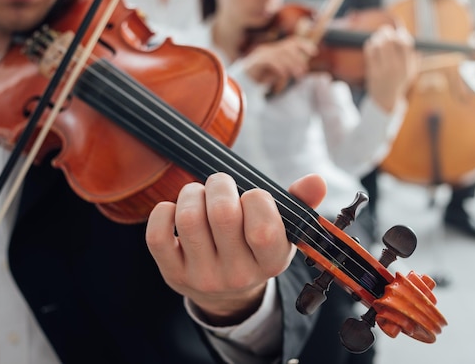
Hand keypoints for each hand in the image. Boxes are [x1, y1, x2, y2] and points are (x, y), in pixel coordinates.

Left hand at [146, 172, 326, 325]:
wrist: (226, 294)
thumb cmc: (256, 248)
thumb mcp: (284, 231)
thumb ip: (300, 203)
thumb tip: (317, 180)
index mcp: (271, 262)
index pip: (263, 228)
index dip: (256, 198)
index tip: (253, 196)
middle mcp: (237, 274)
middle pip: (222, 214)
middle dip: (221, 184)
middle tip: (222, 185)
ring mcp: (202, 276)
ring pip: (189, 219)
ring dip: (192, 193)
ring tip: (200, 194)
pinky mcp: (172, 272)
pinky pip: (157, 235)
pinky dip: (164, 211)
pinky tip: (177, 209)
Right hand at [242, 36, 317, 93]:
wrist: (241, 81)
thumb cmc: (260, 77)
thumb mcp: (277, 72)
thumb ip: (288, 68)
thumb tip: (302, 68)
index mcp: (275, 50)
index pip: (292, 42)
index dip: (304, 45)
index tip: (314, 52)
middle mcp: (269, 49)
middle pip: (287, 47)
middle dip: (298, 58)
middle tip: (303, 71)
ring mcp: (262, 54)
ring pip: (281, 54)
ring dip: (292, 64)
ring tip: (298, 75)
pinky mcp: (256, 61)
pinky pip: (271, 61)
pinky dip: (280, 67)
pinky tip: (284, 75)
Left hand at [363, 26, 417, 112]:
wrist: (387, 100)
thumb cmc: (399, 82)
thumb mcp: (411, 71)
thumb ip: (412, 55)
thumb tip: (407, 35)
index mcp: (407, 66)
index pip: (405, 43)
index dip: (401, 34)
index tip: (398, 32)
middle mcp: (396, 68)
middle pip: (390, 41)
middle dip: (386, 33)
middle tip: (384, 31)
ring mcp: (384, 70)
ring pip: (378, 45)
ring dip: (377, 38)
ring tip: (377, 38)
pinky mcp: (373, 72)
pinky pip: (370, 52)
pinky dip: (369, 45)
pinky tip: (371, 44)